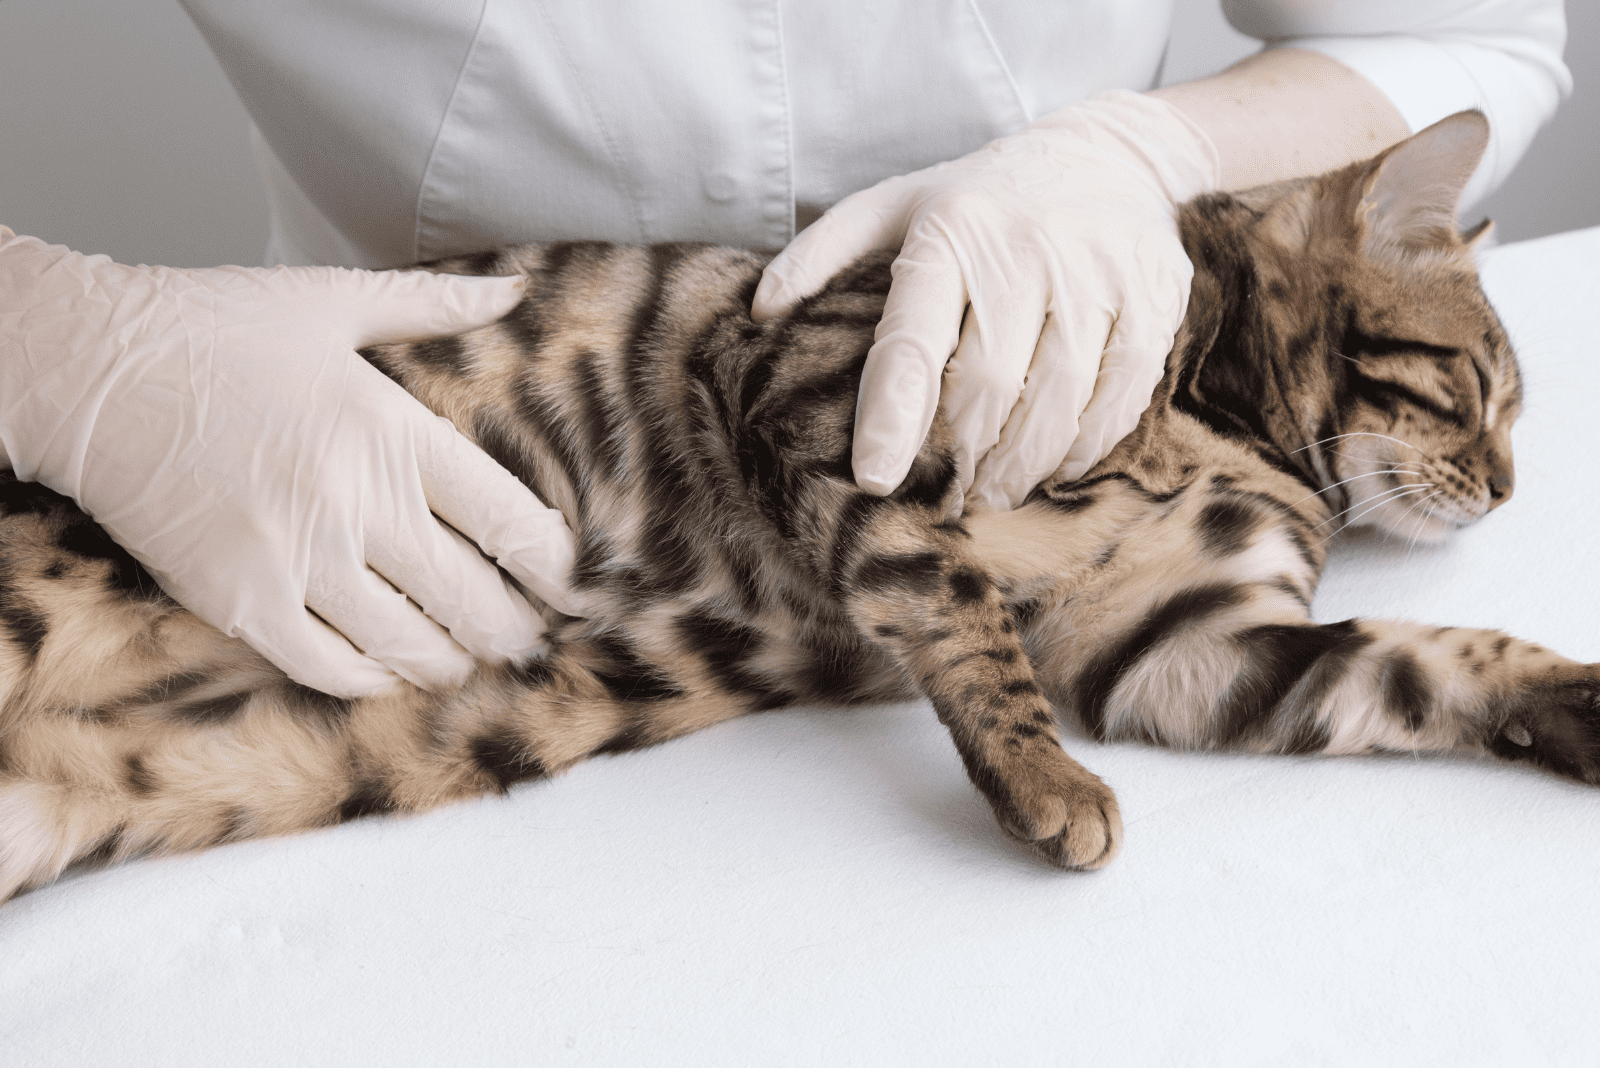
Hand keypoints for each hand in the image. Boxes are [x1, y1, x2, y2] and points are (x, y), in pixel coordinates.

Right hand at [0, 228, 586, 697]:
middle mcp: (356, 503)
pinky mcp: (240, 602)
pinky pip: (331, 669)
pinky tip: (388, 669)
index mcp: (393, 432)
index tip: (568, 585)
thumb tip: (514, 288)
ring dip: (452, 662)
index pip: (510, 522)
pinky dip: (373, 679)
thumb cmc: (211, 328)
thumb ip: (434, 305)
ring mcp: (297, 560)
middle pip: (473, 599)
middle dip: (515, 631)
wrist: (86, 369)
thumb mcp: (332, 301)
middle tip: (528, 638)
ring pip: (410, 646)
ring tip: (465, 658)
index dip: (553, 568)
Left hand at [752, 91, 1218, 509]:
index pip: (912, 341)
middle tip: (950, 493)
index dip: (892, 418)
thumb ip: (825, 251)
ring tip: (997, 490)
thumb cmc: (983, 196)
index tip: (877, 478)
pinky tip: (1059, 462)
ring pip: (1059, 401)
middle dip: (963, 457)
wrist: (1110, 153)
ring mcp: (1098, 272)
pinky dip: (1086, 445)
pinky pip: (1121, 395)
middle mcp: (1025, 249)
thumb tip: (759, 312)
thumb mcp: (898, 203)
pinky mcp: (1156, 296)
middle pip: (989, 388)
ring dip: (1024, 465)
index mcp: (949, 233)